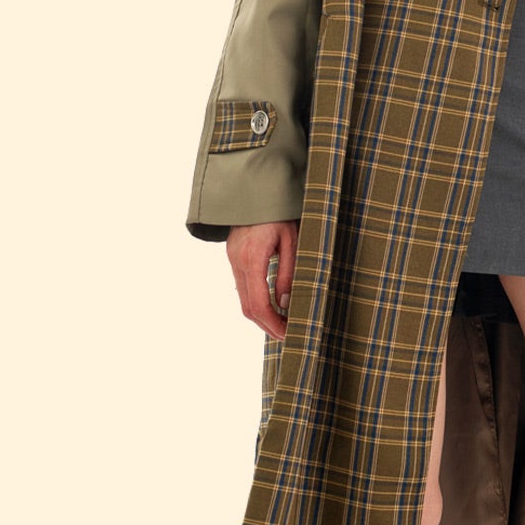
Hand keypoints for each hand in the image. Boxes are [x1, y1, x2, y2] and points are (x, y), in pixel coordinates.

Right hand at [229, 219, 297, 339]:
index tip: (288, 334)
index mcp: (252, 259)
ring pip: (243, 300)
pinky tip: (272, 305)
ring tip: (282, 324)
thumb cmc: (280, 213)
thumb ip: (288, 273)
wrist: (255, 189)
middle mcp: (237, 262)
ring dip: (261, 316)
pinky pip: (242, 287)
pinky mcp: (233, 257)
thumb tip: (285, 304)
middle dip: (267, 326)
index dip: (273, 324)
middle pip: (247, 308)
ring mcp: (232, 260)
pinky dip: (256, 302)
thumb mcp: (292, 241)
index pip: (258, 304)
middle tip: (287, 335)